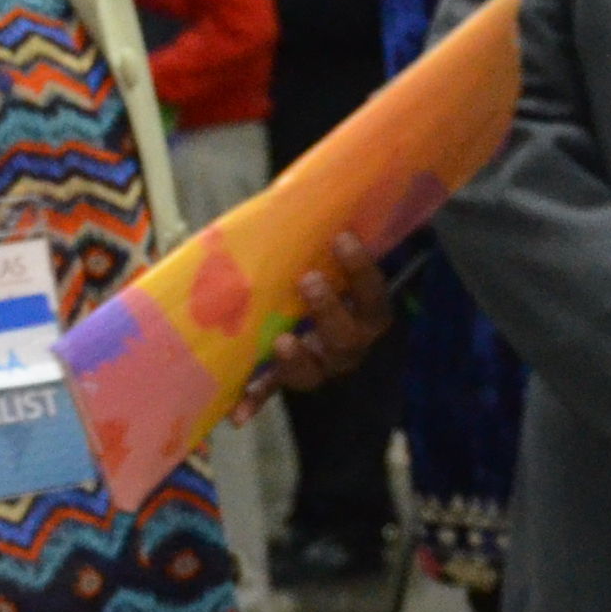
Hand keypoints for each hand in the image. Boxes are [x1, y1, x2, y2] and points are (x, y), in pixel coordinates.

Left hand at [249, 228, 396, 410]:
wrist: (308, 309)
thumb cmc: (316, 272)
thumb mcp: (326, 258)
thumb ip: (320, 241)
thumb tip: (296, 196)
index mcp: (366, 313)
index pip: (374, 294)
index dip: (362, 269)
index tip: (342, 238)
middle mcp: (349, 345)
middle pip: (348, 338)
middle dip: (330, 310)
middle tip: (308, 281)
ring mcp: (318, 365)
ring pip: (315, 373)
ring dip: (298, 360)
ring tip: (281, 342)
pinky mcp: (285, 378)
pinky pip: (271, 392)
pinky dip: (254, 401)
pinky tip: (237, 415)